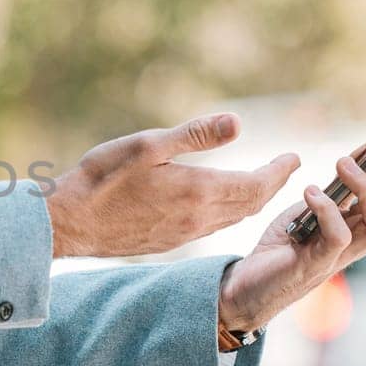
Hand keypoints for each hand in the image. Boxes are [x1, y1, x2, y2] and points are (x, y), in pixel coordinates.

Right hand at [45, 113, 300, 258]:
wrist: (69, 224)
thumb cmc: (101, 179)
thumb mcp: (147, 146)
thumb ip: (194, 136)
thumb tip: (238, 123)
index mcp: (198, 191)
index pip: (256, 184)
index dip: (279, 171)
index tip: (295, 157)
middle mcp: (198, 218)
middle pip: (250, 204)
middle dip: (271, 185)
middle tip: (284, 168)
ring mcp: (183, 234)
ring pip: (232, 218)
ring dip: (250, 200)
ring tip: (259, 183)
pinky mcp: (168, 242)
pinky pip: (211, 227)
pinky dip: (227, 211)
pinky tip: (218, 202)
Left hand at [216, 109, 365, 332]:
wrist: (250, 285)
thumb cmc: (285, 244)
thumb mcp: (313, 204)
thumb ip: (338, 184)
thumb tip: (360, 151)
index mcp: (363, 218)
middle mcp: (361, 236)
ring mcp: (342, 253)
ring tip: (343, 161)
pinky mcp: (317, 265)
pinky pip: (338, 238)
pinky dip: (329, 212)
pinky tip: (311, 193)